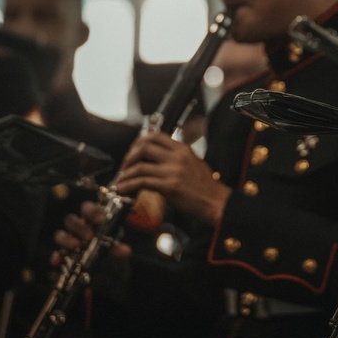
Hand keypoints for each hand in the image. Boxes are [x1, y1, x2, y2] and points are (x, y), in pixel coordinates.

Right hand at [52, 200, 129, 264]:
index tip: (100, 219)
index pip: (88, 209)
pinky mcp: (63, 258)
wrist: (109, 279)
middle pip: (71, 219)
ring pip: (60, 234)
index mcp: (94, 223)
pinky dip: (56, 256)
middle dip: (79, 226)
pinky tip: (58, 260)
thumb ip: (121, 253)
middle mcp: (80, 230)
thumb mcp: (120, 257)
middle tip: (89, 236)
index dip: (92, 211)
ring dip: (66, 239)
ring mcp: (70, 243)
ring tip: (76, 247)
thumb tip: (124, 250)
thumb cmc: (115, 260)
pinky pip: (56, 254)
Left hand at [114, 132, 230, 224]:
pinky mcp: (169, 187)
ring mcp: (173, 171)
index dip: (139, 141)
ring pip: (139, 165)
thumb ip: (176, 158)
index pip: (155, 136)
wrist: (217, 202)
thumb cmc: (206, 186)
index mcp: (183, 149)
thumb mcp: (194, 163)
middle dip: (129, 157)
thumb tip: (157, 158)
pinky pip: (141, 182)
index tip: (133, 151)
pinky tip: (122, 190)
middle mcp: (177, 157)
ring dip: (125, 174)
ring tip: (120, 181)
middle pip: (144, 147)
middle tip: (125, 167)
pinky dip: (127, 186)